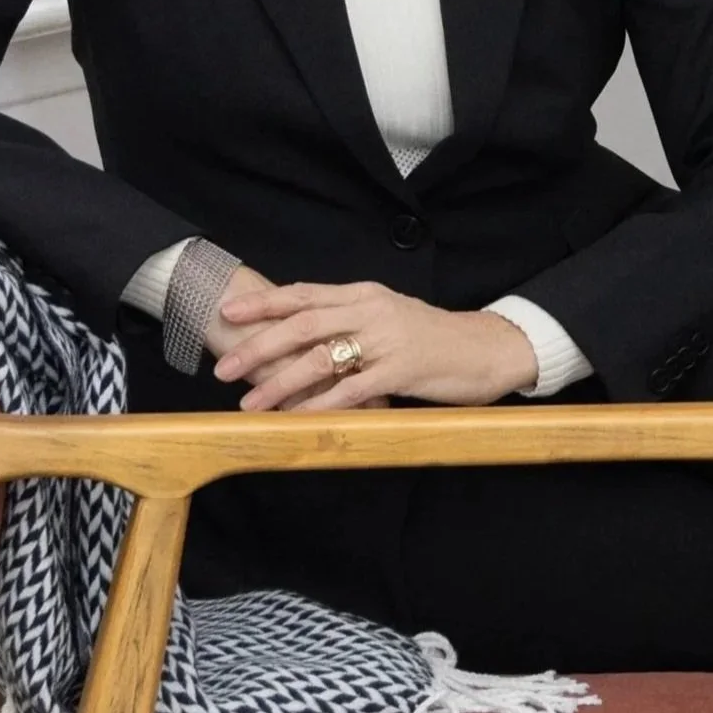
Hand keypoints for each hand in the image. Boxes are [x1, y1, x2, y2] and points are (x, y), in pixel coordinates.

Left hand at [210, 280, 539, 411]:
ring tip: (251, 403)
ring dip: (280, 383)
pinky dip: (320, 405)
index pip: (303, 294)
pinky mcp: (401, 370)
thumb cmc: (434, 337)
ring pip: (319, 358)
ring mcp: (386, 339)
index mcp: (364, 293)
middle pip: (302, 324)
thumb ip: (351, 319)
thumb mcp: (389, 315)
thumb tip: (305, 330)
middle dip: (259, 345)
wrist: (487, 348)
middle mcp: (371, 310)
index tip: (229, 313)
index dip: (264, 304)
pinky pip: (351, 389)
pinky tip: (297, 419)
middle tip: (225, 367)